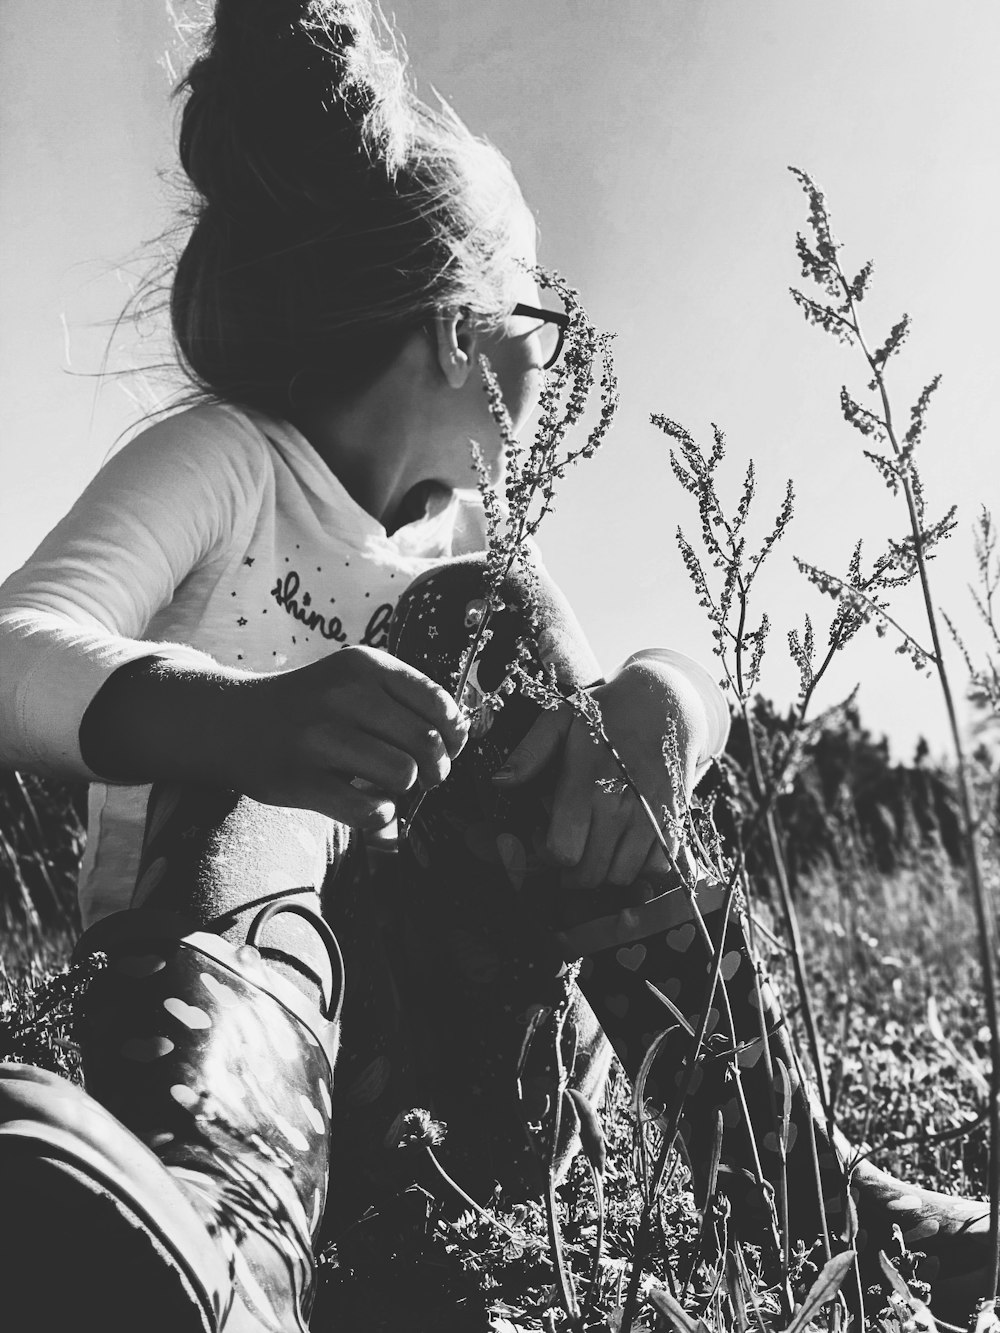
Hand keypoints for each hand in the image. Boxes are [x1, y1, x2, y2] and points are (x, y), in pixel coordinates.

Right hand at [229, 646, 468, 823]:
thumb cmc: (311, 707)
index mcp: (364, 666)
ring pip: (402, 775)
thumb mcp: (353, 680)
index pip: (439, 704)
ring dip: (404, 791)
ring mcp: (318, 736)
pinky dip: (380, 816)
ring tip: (387, 787)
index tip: (447, 748)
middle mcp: (343, 694)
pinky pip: (369, 810)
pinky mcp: (299, 779)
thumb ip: (404, 699)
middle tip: (424, 778)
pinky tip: (369, 806)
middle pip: (426, 744)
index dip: (455, 735)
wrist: (232, 721)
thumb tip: (463, 733)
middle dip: (436, 769)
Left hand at [492, 659, 710, 889]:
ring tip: (594, 843)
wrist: (664, 703)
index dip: (545, 852)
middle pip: (589, 874)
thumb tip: (500, 782)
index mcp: (586, 782)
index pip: (562, 851)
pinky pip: (655, 867)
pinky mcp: (673, 821)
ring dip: (603, 870)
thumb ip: (529, 753)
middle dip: (570, 870)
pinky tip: (624, 843)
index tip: (543, 834)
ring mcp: (651, 817)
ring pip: (621, 876)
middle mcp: (620, 806)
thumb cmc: (604, 712)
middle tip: (566, 845)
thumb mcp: (558, 719)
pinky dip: (638, 865)